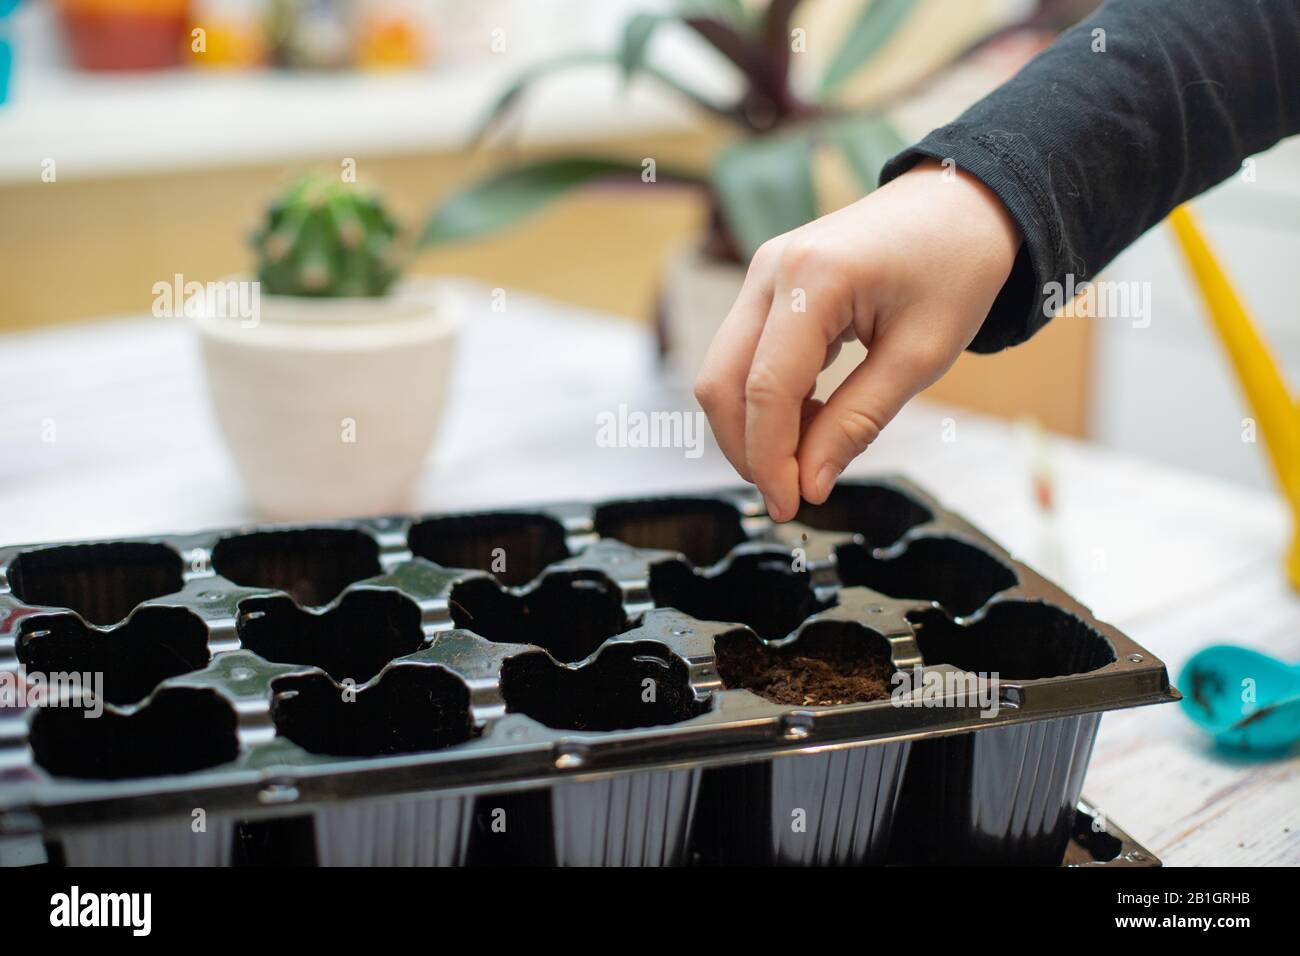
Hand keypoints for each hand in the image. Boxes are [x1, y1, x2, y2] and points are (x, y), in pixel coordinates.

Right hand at [694, 159, 1021, 520]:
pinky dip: (765, 400)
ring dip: (753, 426)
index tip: (790, 505)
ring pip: (723, 372)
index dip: (770, 458)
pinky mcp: (767, 284)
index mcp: (812, 278)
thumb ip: (858, 422)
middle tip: (790, 493)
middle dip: (747, 449)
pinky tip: (810, 418)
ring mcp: (762, 273)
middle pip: (721, 382)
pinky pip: (744, 355)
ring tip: (810, 453)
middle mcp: (770, 270)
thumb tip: (810, 485)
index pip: (766, 389)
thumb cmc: (956, 267)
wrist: (962, 202)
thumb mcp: (921, 356)